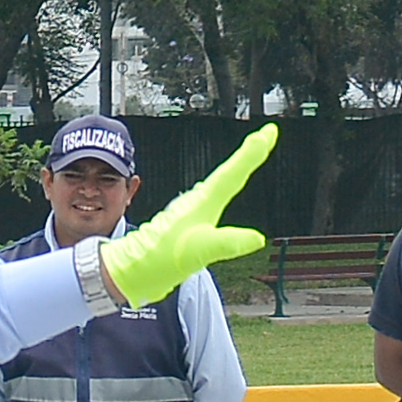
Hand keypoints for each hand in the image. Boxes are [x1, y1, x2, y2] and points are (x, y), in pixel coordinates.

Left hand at [99, 123, 273, 306]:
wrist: (132, 270)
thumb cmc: (160, 259)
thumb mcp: (197, 252)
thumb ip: (227, 243)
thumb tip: (257, 238)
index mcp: (203, 203)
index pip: (233, 172)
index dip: (252, 152)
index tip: (269, 131)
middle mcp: (198, 202)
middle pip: (229, 171)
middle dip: (249, 154)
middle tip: (266, 136)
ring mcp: (192, 211)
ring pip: (220, 182)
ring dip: (238, 167)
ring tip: (252, 153)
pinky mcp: (187, 222)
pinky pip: (212, 197)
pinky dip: (225, 186)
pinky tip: (222, 189)